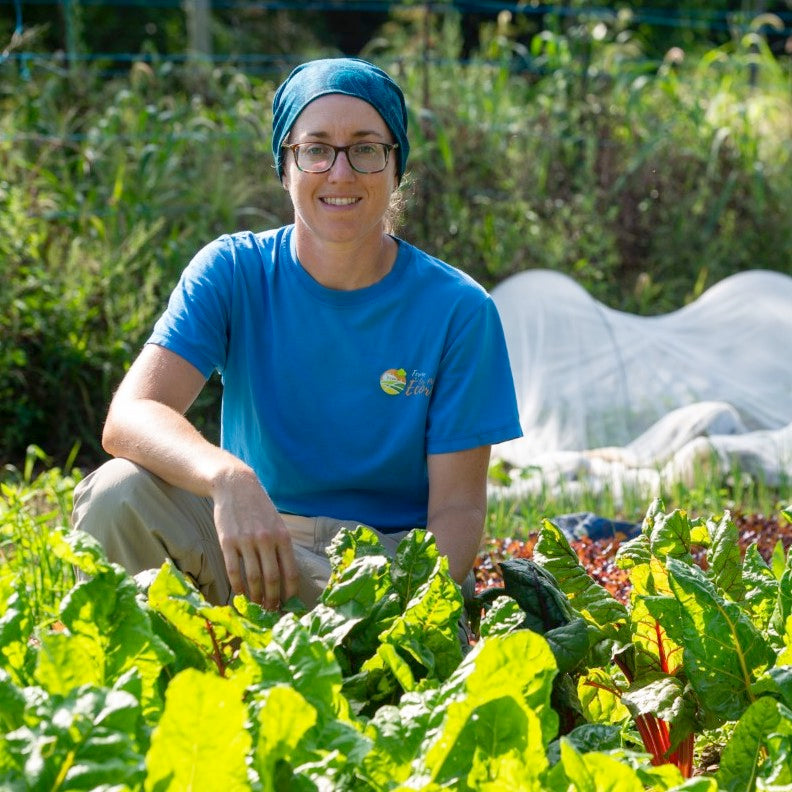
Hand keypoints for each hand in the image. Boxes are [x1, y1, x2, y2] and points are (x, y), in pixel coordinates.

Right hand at [211, 467, 299, 609]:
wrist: (236, 486)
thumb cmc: (259, 507)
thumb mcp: (277, 523)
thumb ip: (281, 546)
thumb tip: (285, 576)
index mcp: (283, 536)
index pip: (290, 572)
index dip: (289, 592)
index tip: (288, 604)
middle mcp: (266, 540)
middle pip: (272, 579)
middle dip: (272, 599)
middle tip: (270, 610)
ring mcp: (246, 541)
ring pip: (253, 578)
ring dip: (255, 596)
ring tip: (256, 606)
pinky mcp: (228, 542)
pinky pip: (234, 571)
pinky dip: (238, 586)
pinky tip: (240, 594)